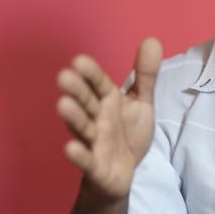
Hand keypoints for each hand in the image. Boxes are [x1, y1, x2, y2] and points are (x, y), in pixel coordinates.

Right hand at [55, 38, 162, 198]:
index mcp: (107, 101)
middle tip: (64, 76)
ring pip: (83, 129)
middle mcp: (97, 118)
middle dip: (76, 91)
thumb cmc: (128, 133)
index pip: (98, 84)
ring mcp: (94, 142)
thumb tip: (152, 40)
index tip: (79, 61)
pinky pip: (86, 160)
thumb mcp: (141, 102)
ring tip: (62, 105)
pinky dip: (79, 155)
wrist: (124, 172)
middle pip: (86, 103)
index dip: (90, 74)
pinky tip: (69, 148)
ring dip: (74, 118)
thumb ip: (145, 75)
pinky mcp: (95, 166)